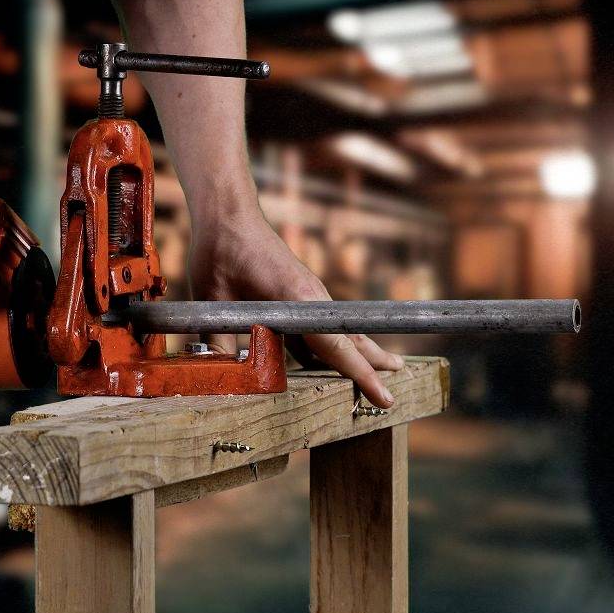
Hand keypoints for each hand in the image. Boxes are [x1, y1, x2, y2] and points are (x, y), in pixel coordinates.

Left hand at [188, 208, 405, 407]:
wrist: (227, 215)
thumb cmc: (219, 253)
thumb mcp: (213, 300)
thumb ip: (217, 339)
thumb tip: (215, 374)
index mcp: (298, 299)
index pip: (338, 346)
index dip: (362, 375)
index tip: (385, 398)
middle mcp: (312, 297)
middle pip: (351, 337)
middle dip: (374, 362)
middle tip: (399, 384)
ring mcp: (307, 294)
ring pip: (337, 330)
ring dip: (357, 352)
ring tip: (381, 369)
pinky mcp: (296, 292)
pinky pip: (318, 324)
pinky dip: (329, 343)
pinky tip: (324, 360)